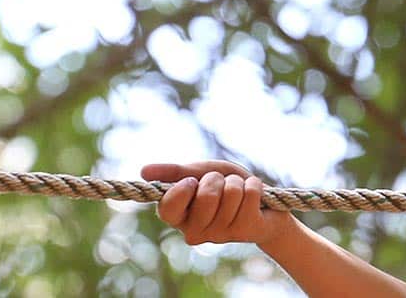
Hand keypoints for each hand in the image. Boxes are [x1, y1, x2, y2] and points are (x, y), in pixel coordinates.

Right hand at [142, 161, 297, 246]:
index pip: (167, 208)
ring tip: (238, 193)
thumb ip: (174, 172)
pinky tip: (254, 198)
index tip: (191, 181)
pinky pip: (250, 193)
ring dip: (237, 182)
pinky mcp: (247, 231)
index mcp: (179, 218)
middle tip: (221, 185)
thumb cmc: (224, 187)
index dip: (181, 191)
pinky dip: (254, 185)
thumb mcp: (199, 173)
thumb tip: (144, 171)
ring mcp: (222, 234)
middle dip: (217, 180)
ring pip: (231, 192)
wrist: (261, 203)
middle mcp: (196, 231)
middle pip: (206, 196)